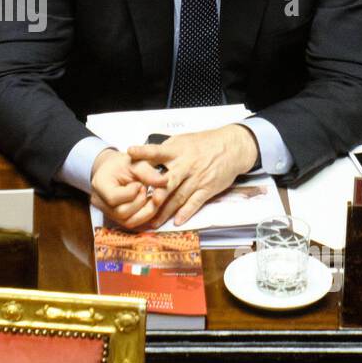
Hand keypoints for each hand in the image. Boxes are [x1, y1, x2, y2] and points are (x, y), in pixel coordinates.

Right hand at [90, 148, 167, 228]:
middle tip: (146, 189)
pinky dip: (144, 215)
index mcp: (99, 184)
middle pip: (121, 213)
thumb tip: (165, 181)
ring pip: (128, 222)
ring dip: (145, 211)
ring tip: (148, 196)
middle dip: (140, 203)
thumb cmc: (124, 163)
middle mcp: (99, 202)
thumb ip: (149, 172)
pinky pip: (131, 223)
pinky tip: (148, 204)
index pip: (113, 198)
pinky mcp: (116, 218)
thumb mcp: (136, 162)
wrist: (115, 168)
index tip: (139, 183)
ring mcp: (106, 212)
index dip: (131, 193)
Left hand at [125, 125, 259, 227]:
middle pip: (166, 181)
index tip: (130, 152)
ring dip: (165, 211)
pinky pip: (195, 203)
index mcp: (177, 150)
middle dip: (153, 194)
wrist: (232, 147)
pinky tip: (177, 222)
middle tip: (138, 206)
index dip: (144, 152)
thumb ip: (165, 150)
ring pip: (178, 197)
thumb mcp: (183, 140)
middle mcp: (185, 165)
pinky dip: (186, 213)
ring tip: (153, 221)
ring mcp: (196, 178)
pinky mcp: (207, 188)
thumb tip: (144, 157)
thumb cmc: (203, 143)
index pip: (158, 151)